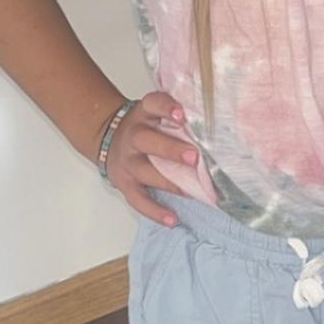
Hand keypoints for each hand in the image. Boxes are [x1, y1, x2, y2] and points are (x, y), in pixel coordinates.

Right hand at [102, 90, 198, 226]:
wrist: (108, 137)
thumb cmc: (145, 124)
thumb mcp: (155, 111)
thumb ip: (178, 114)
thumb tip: (214, 119)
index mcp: (143, 113)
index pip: (153, 104)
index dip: (166, 108)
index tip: (182, 114)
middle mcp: (133, 136)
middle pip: (147, 140)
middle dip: (171, 150)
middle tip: (194, 157)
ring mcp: (128, 161)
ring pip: (146, 172)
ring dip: (170, 182)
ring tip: (193, 191)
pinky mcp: (125, 184)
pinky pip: (138, 200)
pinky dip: (155, 212)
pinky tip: (173, 219)